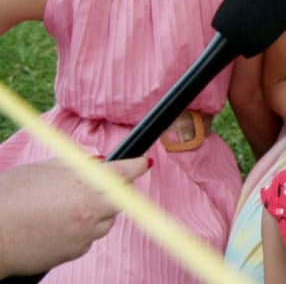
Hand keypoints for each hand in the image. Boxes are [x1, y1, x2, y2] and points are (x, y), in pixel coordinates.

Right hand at [0, 157, 148, 275]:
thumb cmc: (10, 198)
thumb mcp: (41, 169)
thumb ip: (74, 164)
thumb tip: (98, 162)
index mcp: (85, 185)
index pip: (123, 172)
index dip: (136, 165)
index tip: (144, 163)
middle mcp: (91, 210)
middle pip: (123, 198)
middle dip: (117, 190)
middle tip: (102, 186)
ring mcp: (85, 233)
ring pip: (107, 220)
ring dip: (99, 212)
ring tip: (68, 207)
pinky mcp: (76, 252)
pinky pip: (89, 238)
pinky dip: (83, 230)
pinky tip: (59, 225)